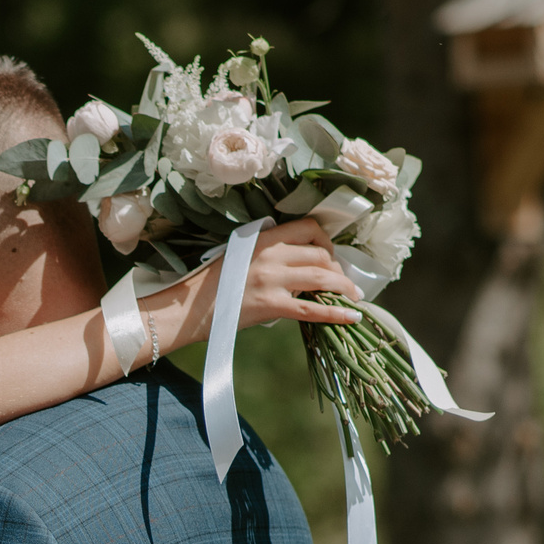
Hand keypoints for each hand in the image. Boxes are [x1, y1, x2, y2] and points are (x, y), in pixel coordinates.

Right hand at [158, 218, 362, 347]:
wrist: (189, 309)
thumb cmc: (211, 285)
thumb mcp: (239, 256)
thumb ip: (268, 254)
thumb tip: (301, 264)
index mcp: (263, 238)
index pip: (308, 227)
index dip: (326, 241)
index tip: (330, 256)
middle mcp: (270, 255)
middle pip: (321, 256)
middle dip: (339, 270)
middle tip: (344, 284)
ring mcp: (271, 280)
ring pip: (323, 279)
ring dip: (345, 288)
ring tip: (355, 298)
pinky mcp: (271, 306)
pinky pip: (313, 310)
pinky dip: (337, 313)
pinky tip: (352, 316)